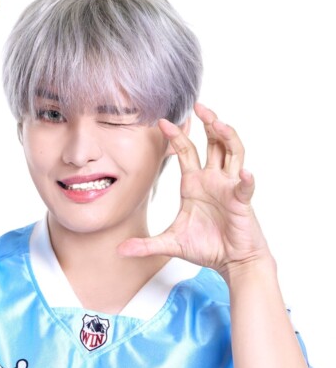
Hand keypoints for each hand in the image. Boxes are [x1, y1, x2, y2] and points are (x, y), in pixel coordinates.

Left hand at [118, 104, 270, 280]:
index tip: (162, 121)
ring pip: (233, 153)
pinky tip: (244, 173)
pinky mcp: (241, 202)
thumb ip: (145, 245)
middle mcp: (213, 179)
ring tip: (218, 123)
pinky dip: (246, 180)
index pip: (185, 151)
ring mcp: (229, 188)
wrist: (231, 261)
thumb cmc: (207, 247)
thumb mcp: (170, 244)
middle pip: (214, 143)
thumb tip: (120, 251)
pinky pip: (245, 187)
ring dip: (227, 137)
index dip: (176, 135)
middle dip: (208, 123)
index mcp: (194, 183)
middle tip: (198, 106)